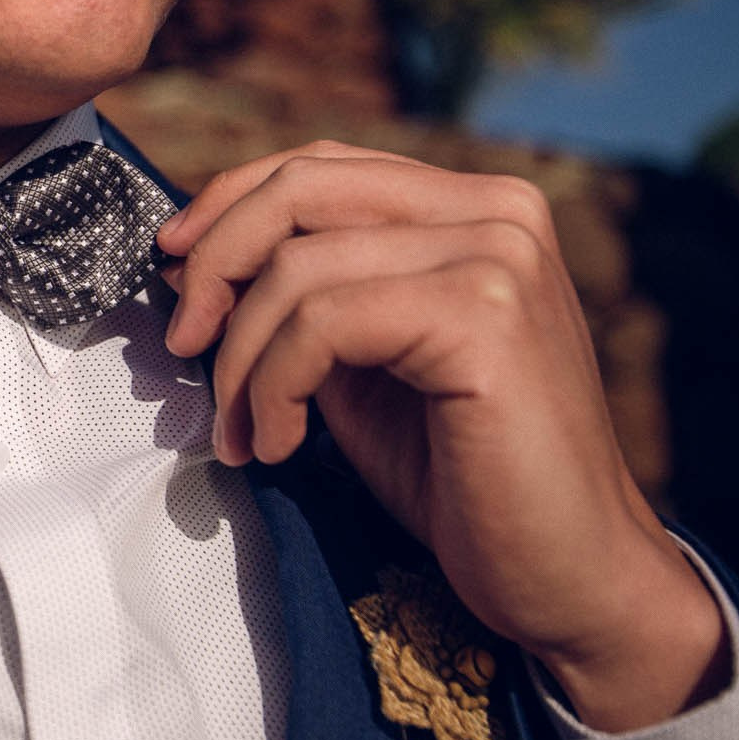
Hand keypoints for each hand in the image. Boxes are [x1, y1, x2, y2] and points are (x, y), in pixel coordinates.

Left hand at [156, 141, 727, 731]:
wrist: (566, 574)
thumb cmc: (461, 473)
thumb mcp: (363, 360)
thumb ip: (303, 294)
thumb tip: (191, 255)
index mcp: (475, 207)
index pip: (321, 165)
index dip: (228, 205)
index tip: (172, 262)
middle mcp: (498, 211)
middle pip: (300, 190)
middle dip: (216, 265)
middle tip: (182, 346)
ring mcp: (499, 257)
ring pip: (297, 267)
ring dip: (242, 359)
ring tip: (243, 430)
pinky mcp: (485, 316)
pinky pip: (321, 322)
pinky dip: (274, 385)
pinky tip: (280, 444)